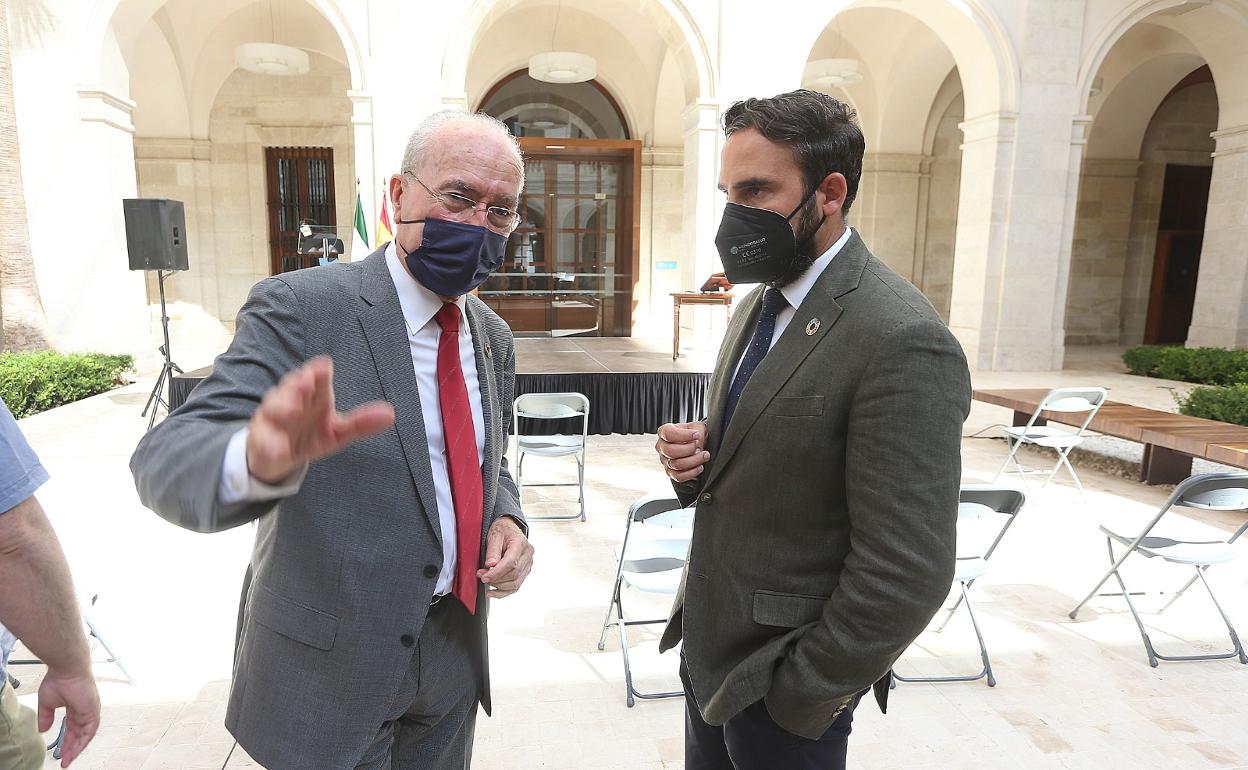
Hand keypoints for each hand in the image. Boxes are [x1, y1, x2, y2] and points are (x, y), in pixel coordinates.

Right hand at [38, 669, 99, 766]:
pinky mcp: (93, 711)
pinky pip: (90, 731)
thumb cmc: (58, 679)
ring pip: (86, 735)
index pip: (73, 728)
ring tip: (68, 759)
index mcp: (76, 707)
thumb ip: (46, 717)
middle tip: (65, 760)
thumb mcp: (48, 703)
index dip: (67, 741)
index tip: (62, 752)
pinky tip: (75, 750)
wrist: (67, 669)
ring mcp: (91, 710)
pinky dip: (83, 741)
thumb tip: (43, 730)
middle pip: (80, 734)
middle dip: (72, 748)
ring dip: (77, 747)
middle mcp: (85, 710)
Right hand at [246, 356, 395, 483]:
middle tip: (306, 384)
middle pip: (291, 387)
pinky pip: (264, 439)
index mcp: (313, 396)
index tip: (324, 367)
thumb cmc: (309, 435)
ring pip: (273, 408)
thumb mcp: (338, 432)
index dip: (318, 372)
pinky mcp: (261, 438)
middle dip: (297, 385)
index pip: (316, 379)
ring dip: (282, 407)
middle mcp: (290, 401)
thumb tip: (391, 415)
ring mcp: (273, 418)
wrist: (277, 456)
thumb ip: (360, 423)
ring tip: (294, 411)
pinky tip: (280, 448)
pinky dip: (271, 442)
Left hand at [478, 517, 533, 598]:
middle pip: (513, 575)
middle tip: (482, 577)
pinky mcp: (524, 571)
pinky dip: (503, 592)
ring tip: (486, 581)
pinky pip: (516, 586)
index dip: (496, 573)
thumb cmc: (502, 530)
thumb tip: (491, 565)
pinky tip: (492, 592)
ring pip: (515, 583)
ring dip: (498, 586)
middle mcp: (528, 555)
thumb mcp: (494, 535)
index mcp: (521, 544)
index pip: (511, 563)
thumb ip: (493, 550)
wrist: (509, 529)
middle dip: (495, 579)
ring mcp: (528, 564)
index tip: (484, 577)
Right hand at [656, 421, 709, 482]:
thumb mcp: (697, 427)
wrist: (697, 445)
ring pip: (676, 464)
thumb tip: (697, 443)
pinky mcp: (671, 473)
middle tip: (699, 446)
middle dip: (689, 449)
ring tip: (704, 455)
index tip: (696, 435)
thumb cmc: (694, 435)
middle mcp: (662, 447)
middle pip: (670, 451)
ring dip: (694, 460)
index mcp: (664, 432)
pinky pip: (679, 476)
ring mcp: (665, 461)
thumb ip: (697, 432)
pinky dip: (692, 472)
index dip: (683, 435)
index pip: (668, 433)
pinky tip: (700, 466)